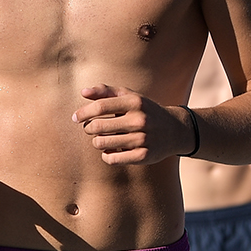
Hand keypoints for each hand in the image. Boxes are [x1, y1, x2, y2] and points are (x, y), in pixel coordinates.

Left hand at [73, 85, 191, 166]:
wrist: (175, 130)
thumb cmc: (145, 111)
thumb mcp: (130, 96)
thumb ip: (106, 91)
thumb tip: (83, 92)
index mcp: (135, 102)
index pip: (100, 106)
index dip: (83, 113)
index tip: (75, 118)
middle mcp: (140, 119)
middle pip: (98, 126)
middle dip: (89, 128)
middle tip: (91, 129)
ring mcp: (143, 138)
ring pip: (102, 143)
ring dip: (97, 142)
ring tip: (102, 139)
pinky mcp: (144, 156)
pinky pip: (112, 159)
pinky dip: (106, 156)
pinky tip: (109, 151)